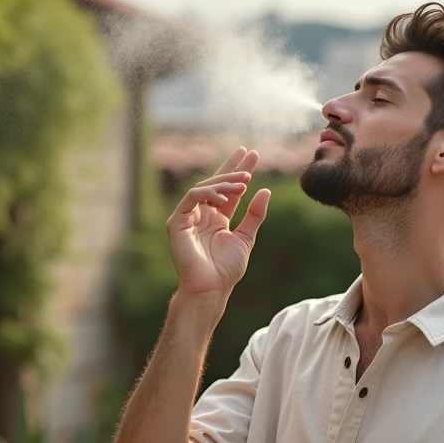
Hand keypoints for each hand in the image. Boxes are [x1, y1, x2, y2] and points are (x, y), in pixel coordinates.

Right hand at [166, 147, 270, 306]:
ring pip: (203, 188)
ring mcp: (187, 217)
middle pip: (215, 184)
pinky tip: (225, 195)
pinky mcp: (176, 222)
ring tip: (244, 181)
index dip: (238, 171)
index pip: (228, 190)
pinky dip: (207, 193)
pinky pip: (191, 198)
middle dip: (232, 167)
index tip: (252, 155)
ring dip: (224, 182)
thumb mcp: (246, 238)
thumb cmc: (226, 269)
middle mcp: (201, 215)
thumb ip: (254, 215)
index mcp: (216, 218)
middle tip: (248, 154)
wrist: (211, 288)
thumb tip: (266, 191)